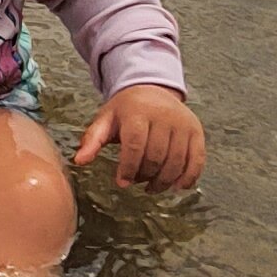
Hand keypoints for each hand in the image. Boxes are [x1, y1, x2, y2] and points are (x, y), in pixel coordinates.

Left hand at [75, 85, 205, 189]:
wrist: (152, 89)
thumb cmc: (126, 110)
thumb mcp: (106, 119)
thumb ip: (92, 139)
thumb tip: (79, 161)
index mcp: (139, 112)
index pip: (135, 145)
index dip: (128, 168)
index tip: (122, 182)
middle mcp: (164, 116)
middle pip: (156, 156)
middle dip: (145, 176)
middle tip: (136, 182)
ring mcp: (183, 124)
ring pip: (176, 162)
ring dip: (164, 182)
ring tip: (152, 187)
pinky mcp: (196, 132)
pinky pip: (196, 160)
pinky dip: (188, 178)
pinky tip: (177, 187)